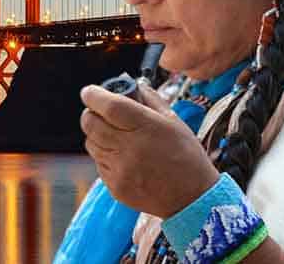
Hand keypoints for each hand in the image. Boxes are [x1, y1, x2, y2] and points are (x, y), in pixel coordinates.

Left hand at [80, 83, 219, 217]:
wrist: (194, 199)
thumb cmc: (186, 157)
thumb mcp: (174, 121)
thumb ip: (149, 99)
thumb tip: (131, 85)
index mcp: (145, 127)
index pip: (108, 106)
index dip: (93, 95)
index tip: (90, 92)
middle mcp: (129, 148)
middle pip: (90, 123)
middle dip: (91, 113)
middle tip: (100, 112)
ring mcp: (120, 169)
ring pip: (91, 142)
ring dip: (97, 135)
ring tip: (117, 137)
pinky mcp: (115, 186)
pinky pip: (98, 163)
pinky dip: (105, 156)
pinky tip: (124, 157)